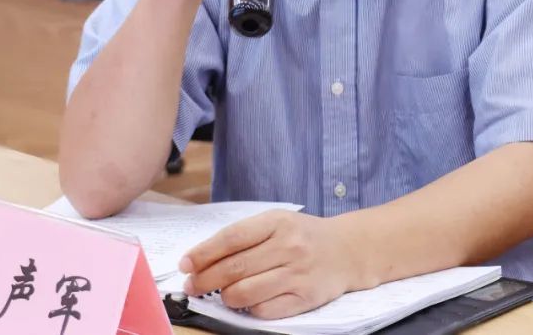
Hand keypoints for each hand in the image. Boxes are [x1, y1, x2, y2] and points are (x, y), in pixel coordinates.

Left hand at [179, 210, 364, 318]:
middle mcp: (288, 245)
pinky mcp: (306, 297)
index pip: (231, 238)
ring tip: (223, 294)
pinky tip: (247, 303)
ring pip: (246, 292)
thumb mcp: (277, 222)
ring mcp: (298, 273)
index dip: (203, 253)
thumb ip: (244, 236)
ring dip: (226, 297)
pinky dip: (249, 309)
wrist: (348, 250)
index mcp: (277, 221)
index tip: (185, 264)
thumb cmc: (303, 235)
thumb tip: (201, 258)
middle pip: (234, 267)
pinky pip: (266, 310)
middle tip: (191, 286)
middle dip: (205, 279)